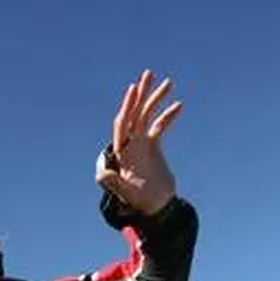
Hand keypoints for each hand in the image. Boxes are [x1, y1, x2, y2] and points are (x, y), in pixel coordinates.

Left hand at [96, 70, 181, 215]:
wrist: (155, 207)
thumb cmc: (139, 203)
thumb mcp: (126, 194)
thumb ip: (113, 184)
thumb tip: (100, 174)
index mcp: (122, 152)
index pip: (123, 124)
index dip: (128, 106)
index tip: (133, 89)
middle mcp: (130, 145)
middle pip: (134, 114)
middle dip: (140, 95)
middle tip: (148, 73)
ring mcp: (141, 145)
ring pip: (147, 117)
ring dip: (155, 99)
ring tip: (168, 82)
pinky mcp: (153, 148)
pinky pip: (159, 127)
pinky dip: (167, 116)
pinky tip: (179, 105)